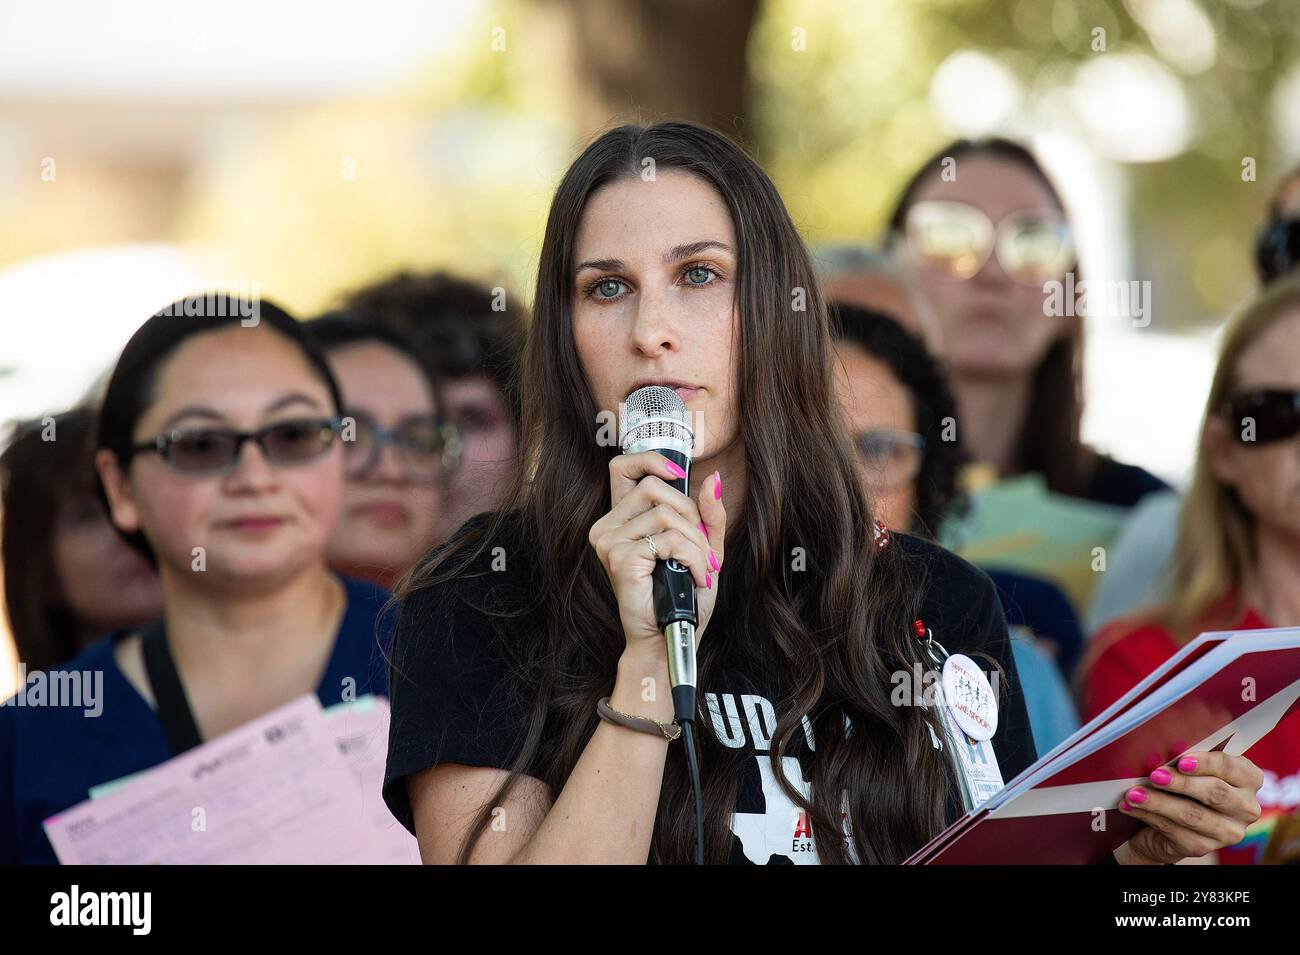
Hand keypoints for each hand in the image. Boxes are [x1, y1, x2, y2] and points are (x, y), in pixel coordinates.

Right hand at [588, 452, 726, 651]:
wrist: (671, 638)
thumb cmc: (682, 597)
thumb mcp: (703, 548)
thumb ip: (708, 515)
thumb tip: (713, 478)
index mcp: (622, 519)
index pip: (622, 467)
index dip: (650, 461)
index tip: (678, 475)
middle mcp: (608, 527)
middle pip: (656, 488)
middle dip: (691, 516)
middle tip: (702, 550)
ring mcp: (610, 542)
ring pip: (667, 515)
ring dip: (697, 543)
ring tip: (701, 568)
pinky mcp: (620, 558)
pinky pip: (669, 540)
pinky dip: (694, 558)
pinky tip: (696, 578)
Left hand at [1117, 751, 1263, 863]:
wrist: (1168, 823)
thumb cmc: (1181, 784)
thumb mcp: (1187, 769)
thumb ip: (1186, 759)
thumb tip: (1166, 750)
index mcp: (1247, 779)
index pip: (1232, 767)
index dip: (1207, 764)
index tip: (1182, 761)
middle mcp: (1245, 808)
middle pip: (1215, 793)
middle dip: (1181, 783)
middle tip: (1155, 776)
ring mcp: (1227, 831)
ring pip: (1192, 815)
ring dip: (1158, 802)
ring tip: (1134, 794)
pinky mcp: (1204, 847)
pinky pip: (1174, 830)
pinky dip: (1148, 815)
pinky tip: (1131, 807)